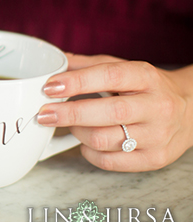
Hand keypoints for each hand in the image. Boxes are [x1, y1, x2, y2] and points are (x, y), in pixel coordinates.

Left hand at [38, 53, 192, 170]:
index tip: (50, 87)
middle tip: (44, 114)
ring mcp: (159, 135)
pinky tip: (85, 143)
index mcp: (147, 77)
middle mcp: (157, 106)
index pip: (110, 76)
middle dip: (69, 114)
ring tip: (70, 125)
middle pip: (108, 113)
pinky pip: (111, 161)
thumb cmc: (147, 89)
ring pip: (105, 140)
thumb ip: (90, 66)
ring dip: (77, 133)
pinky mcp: (156, 159)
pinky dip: (89, 153)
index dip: (77, 82)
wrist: (190, 110)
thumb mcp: (124, 69)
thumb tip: (56, 60)